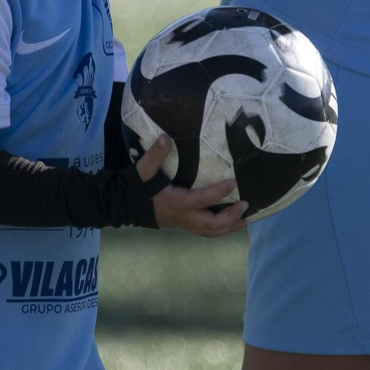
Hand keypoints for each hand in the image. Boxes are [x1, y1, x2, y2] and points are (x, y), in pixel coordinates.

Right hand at [135, 136, 249, 236]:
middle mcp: (184, 217)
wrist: (124, 207)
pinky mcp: (184, 225)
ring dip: (229, 226)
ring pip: (211, 232)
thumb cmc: (136, 188)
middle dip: (231, 216)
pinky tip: (230, 224)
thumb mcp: (143, 170)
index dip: (219, 192)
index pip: (203, 200)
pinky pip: (206, 232)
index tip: (234, 182)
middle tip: (245, 204)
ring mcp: (184, 224)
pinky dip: (220, 229)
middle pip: (213, 224)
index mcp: (177, 203)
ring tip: (245, 219)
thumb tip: (165, 138)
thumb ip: (155, 155)